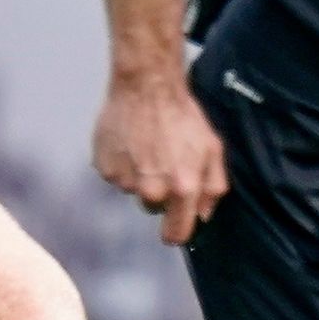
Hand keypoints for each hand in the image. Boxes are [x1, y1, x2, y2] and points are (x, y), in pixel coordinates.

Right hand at [93, 72, 228, 246]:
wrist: (146, 85)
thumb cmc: (182, 115)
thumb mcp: (212, 149)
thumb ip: (213, 187)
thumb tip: (203, 214)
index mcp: (182, 188)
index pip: (175, 234)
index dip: (176, 230)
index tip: (174, 222)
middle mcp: (151, 189)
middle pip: (152, 208)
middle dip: (159, 192)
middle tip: (162, 161)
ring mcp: (125, 180)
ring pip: (132, 190)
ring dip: (139, 175)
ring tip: (145, 146)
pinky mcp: (105, 168)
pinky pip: (115, 176)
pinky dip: (121, 163)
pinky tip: (129, 142)